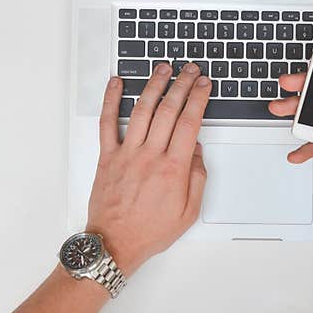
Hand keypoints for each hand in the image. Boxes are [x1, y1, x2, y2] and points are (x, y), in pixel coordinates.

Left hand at [87, 62, 210, 275]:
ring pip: (142, 110)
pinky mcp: (108, 157)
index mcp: (173, 169)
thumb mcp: (189, 211)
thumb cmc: (149, 230)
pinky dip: (111, 100)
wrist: (115, 243)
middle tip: (190, 70)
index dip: (198, 99)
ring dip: (154, 85)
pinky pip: (108, 122)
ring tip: (163, 68)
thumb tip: (196, 150)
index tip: (204, 85)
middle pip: (169, 110)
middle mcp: (150, 156)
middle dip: (182, 85)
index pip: (189, 123)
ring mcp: (127, 154)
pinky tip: (117, 84)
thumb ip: (197, 177)